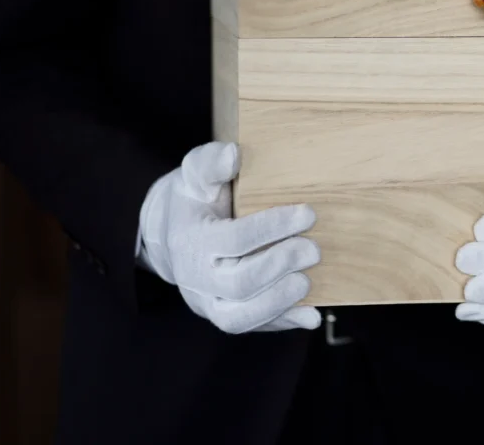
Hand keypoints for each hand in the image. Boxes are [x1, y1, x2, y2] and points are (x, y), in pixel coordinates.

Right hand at [138, 142, 321, 333]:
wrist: (170, 235)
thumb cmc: (192, 199)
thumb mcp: (195, 174)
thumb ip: (211, 163)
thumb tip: (233, 155)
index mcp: (190, 240)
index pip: (234, 240)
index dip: (272, 227)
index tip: (308, 213)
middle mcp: (196, 278)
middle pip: (239, 284)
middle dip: (280, 266)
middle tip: (314, 249)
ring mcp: (209, 302)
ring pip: (239, 318)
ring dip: (279, 302)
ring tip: (308, 281)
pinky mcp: (225, 315)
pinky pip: (253, 328)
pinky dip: (283, 323)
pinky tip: (311, 315)